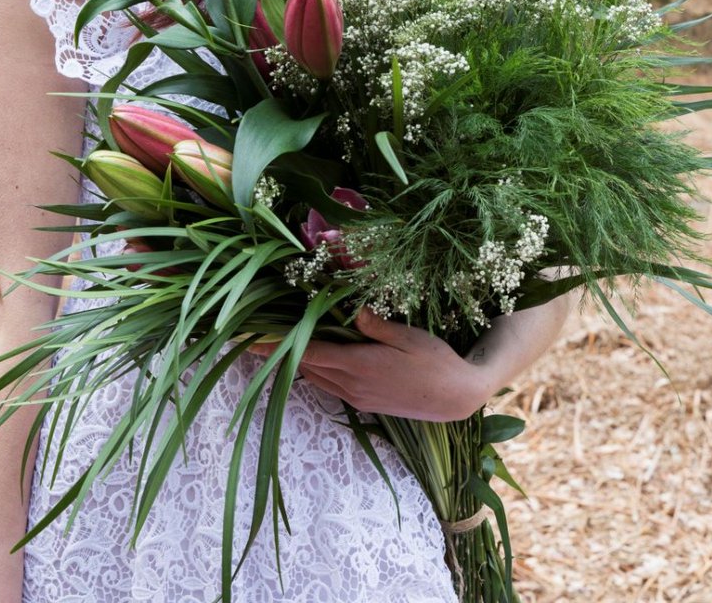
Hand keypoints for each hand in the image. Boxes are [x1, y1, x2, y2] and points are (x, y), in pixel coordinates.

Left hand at [254, 308, 496, 421]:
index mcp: (359, 365)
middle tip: (255, 339)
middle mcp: (352, 385)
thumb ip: (376, 324)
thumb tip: (352, 309)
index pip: (309, 352)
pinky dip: (318, 370)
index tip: (255, 339)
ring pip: (318, 378)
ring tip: (277, 347)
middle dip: (280, 354)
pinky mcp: (366, 403)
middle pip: (307, 367)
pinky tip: (315, 358)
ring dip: (298, 362)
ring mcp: (359, 397)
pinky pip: (332, 385)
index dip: (280, 346)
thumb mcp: (408, 335)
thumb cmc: (436, 361)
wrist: (456, 398)